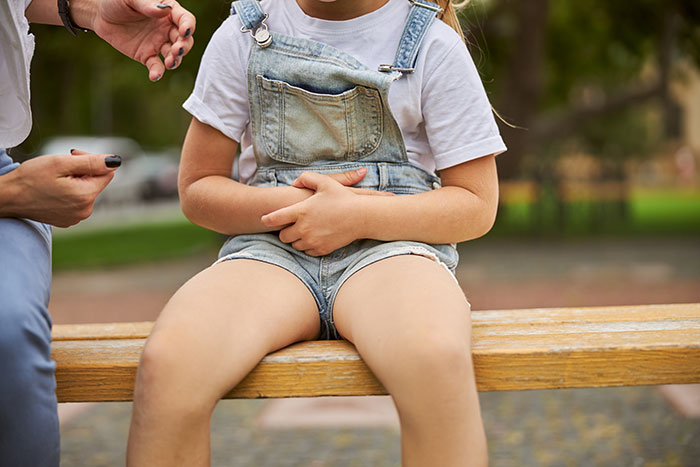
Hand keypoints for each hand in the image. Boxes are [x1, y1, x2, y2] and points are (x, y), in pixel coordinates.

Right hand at [1, 151, 120, 226]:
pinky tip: (53, 189)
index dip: (92, 160)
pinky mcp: (68, 220)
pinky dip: (69, 192)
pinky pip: (77, 201)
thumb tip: (115, 161)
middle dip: (83, 170)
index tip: (73, 155)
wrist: (8, 197)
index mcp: (86, 196)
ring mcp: (77, 217)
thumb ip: (90, 162)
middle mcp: (85, 210)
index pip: (107, 172)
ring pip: (86, 191)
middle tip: (61, 166)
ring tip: (55, 179)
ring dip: (75, 181)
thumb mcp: (61, 163)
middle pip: (96, 182)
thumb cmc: (30, 178)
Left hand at [91, 0, 195, 81]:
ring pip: (174, 55)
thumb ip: (148, 4)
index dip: (188, 26)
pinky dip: (157, 72)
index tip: (184, 31)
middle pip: (184, 40)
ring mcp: (158, 44)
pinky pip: (156, 66)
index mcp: (168, 11)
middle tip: (176, 50)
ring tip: (169, 63)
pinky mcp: (148, 56)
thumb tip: (163, 10)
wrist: (101, 16)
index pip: (185, 19)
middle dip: (184, 46)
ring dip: (175, 60)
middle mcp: (167, 29)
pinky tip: (154, 76)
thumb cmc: (118, 2)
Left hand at [261, 171, 391, 255]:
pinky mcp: (321, 249)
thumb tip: (294, 182)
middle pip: (283, 236)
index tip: (264, 218)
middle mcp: (304, 228)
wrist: (361, 217)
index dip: (267, 219)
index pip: (274, 218)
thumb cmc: (343, 197)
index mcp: (301, 211)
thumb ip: (307, 178)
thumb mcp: (325, 182)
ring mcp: (312, 240)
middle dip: (285, 231)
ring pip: (294, 245)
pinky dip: (308, 246)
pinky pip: (307, 251)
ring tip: (304, 230)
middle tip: (290, 225)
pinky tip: (314, 237)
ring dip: (296, 239)